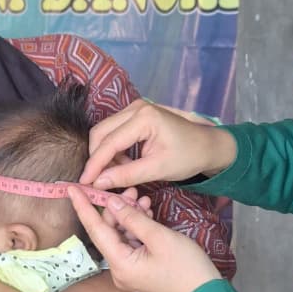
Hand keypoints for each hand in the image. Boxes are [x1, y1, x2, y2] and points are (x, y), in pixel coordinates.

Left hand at [69, 187, 219, 291]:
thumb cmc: (185, 267)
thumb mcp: (159, 237)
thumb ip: (133, 218)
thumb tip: (113, 203)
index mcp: (120, 264)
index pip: (95, 230)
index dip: (83, 207)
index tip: (71, 188)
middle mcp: (119, 270)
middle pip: (109, 231)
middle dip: (118, 208)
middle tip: (132, 189)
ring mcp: (128, 271)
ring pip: (121, 236)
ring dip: (130, 216)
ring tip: (144, 199)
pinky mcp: (139, 270)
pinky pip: (131, 244)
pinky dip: (137, 228)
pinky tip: (147, 213)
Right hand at [80, 99, 236, 188]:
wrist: (207, 146)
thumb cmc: (188, 156)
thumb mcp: (158, 169)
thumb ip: (127, 175)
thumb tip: (98, 183)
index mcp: (144, 118)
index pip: (109, 142)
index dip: (94, 164)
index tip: (85, 183)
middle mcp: (135, 108)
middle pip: (101, 133)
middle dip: (97, 158)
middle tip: (97, 182)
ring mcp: (134, 109)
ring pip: (105, 132)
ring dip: (105, 155)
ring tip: (116, 175)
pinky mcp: (135, 115)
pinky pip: (114, 132)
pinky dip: (114, 150)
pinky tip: (123, 165)